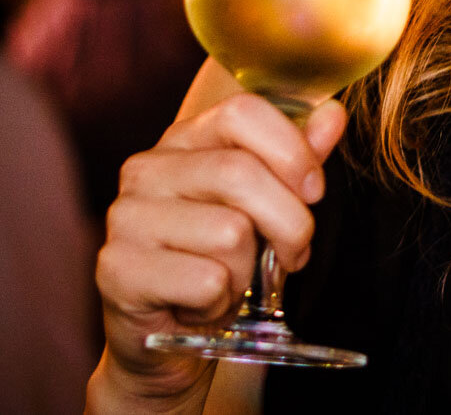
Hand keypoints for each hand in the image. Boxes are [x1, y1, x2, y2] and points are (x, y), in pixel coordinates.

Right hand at [87, 90, 346, 411]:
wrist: (168, 338)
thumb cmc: (221, 261)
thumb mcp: (267, 206)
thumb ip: (297, 158)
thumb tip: (334, 114)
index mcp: (184, 140)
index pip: (242, 112)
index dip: (292, 151)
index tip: (314, 191)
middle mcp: (147, 170)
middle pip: (241, 173)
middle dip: (290, 222)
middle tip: (295, 252)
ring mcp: (127, 218)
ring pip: (229, 232)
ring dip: (250, 271)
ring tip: (233, 280)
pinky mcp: (117, 270)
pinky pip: (206, 281)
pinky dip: (221, 302)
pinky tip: (203, 304)